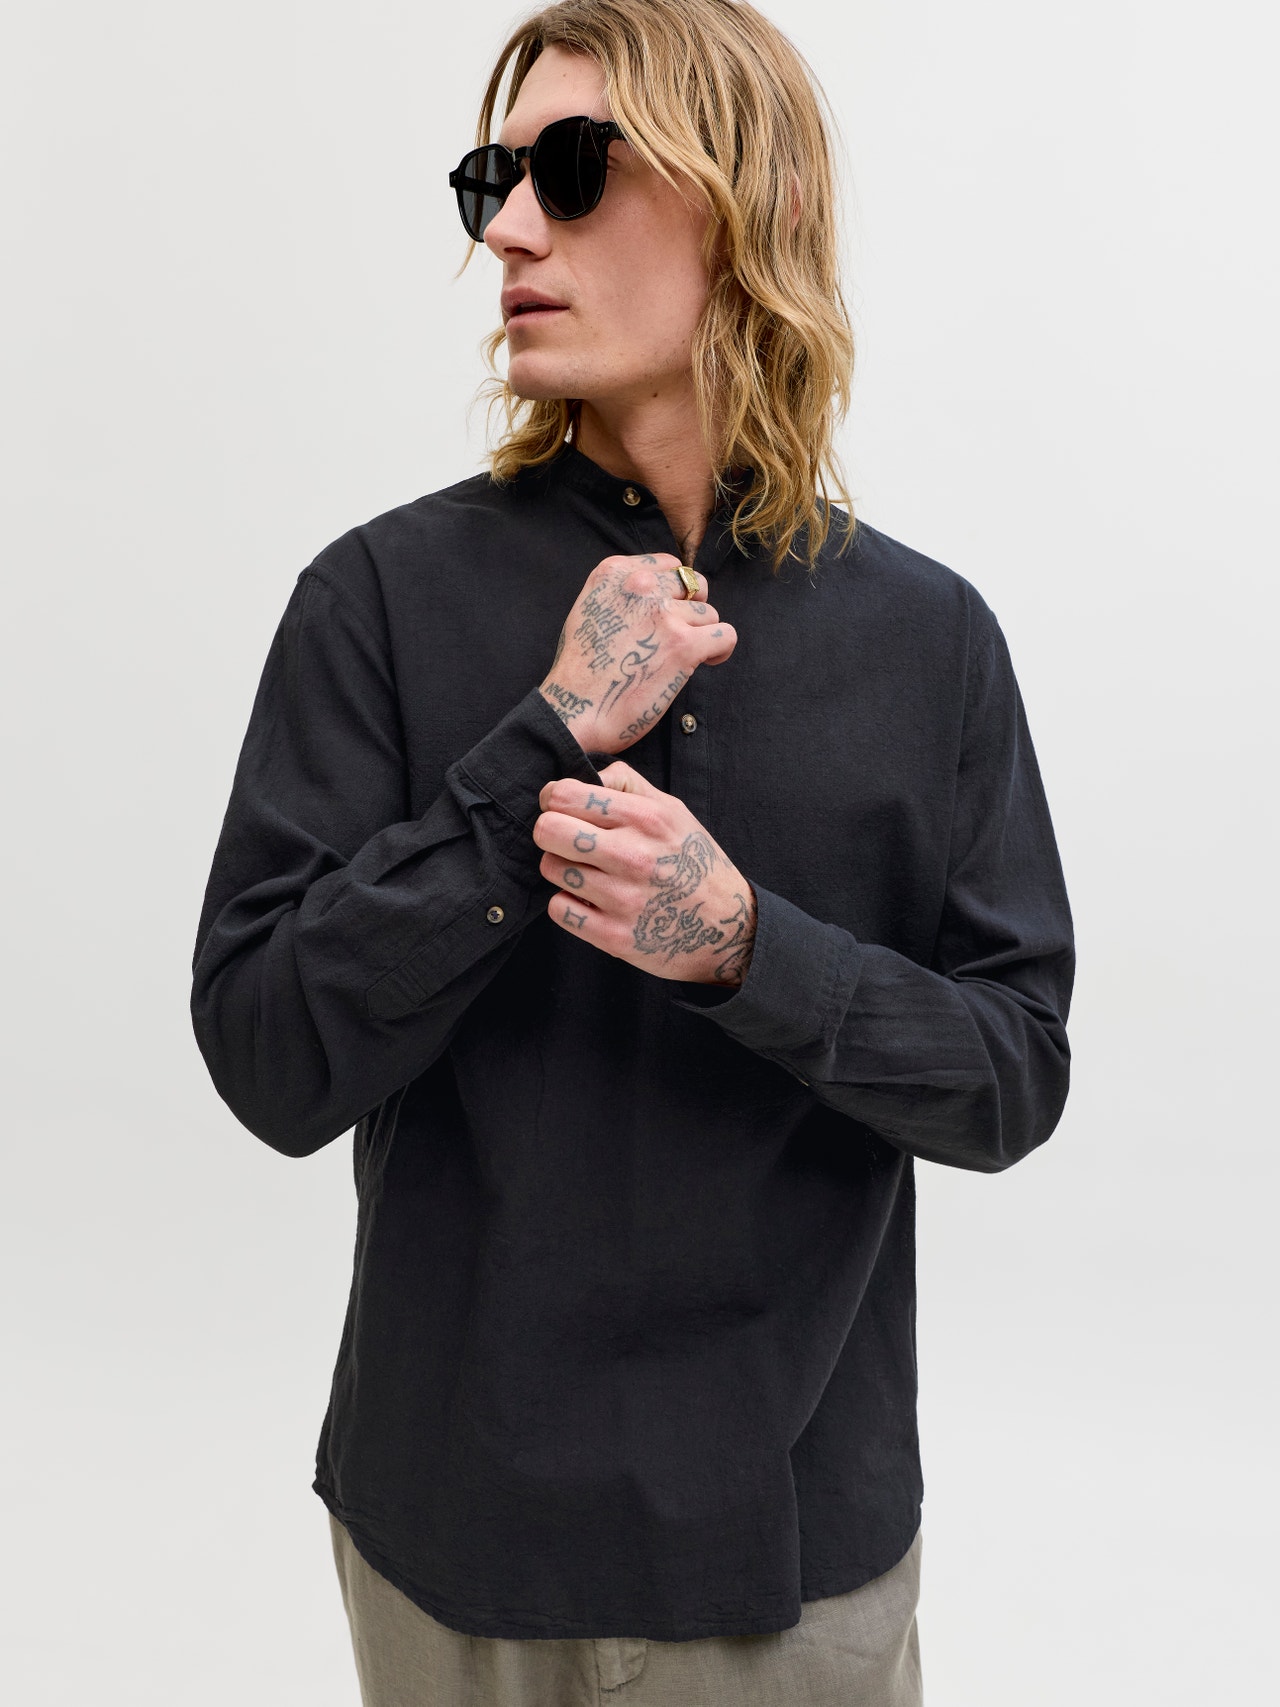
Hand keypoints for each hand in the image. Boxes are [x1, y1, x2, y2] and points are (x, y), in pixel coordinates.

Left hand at [533, 760, 756, 985]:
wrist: (728, 927)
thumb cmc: (694, 862)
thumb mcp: (673, 810)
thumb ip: (626, 783)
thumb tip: (580, 775)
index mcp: (646, 818)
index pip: (565, 796)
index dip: (553, 799)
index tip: (559, 808)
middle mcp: (633, 856)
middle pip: (548, 830)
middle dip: (550, 832)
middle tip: (565, 840)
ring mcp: (623, 899)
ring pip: (551, 868)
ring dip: (561, 869)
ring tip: (585, 871)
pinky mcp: (614, 936)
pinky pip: (559, 910)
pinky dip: (568, 904)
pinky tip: (589, 901)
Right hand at [539, 553, 736, 755]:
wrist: (574, 711)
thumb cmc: (581, 670)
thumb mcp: (590, 610)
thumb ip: (622, 594)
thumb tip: (661, 594)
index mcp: (614, 573)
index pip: (668, 564)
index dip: (674, 592)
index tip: (667, 614)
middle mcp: (640, 585)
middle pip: (693, 584)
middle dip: (691, 609)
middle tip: (677, 636)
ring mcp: (664, 614)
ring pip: (709, 614)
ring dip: (699, 636)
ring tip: (679, 659)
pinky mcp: (684, 645)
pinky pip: (725, 636)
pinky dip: (720, 651)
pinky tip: (705, 662)